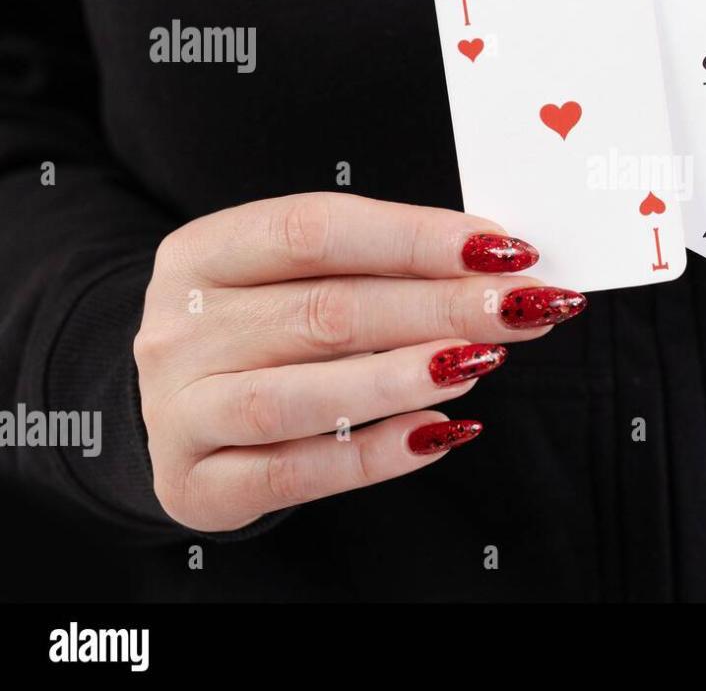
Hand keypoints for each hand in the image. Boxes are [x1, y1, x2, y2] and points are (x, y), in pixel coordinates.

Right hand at [134, 192, 584, 531]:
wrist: (175, 412)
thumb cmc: (261, 329)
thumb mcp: (295, 278)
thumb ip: (377, 266)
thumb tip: (495, 266)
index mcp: (204, 252)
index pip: (315, 229)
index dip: (417, 236)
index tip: (504, 248)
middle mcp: (181, 327)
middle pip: (326, 312)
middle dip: (440, 307)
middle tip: (523, 309)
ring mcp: (180, 409)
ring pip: (301, 397)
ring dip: (404, 379)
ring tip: (483, 363)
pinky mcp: (197, 484)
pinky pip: (295, 474)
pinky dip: (374, 456)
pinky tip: (439, 436)